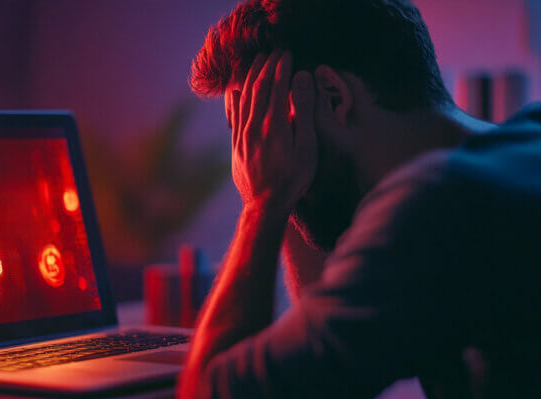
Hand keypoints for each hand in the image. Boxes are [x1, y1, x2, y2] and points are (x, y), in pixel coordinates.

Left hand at [230, 50, 316, 215]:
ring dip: (250, 77)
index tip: (287, 52)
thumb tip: (301, 80)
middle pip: (258, 88)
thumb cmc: (293, 179)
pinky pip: (233, 116)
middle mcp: (254, 126)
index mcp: (274, 124)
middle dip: (266, 66)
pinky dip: (234, 100)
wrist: (265, 206)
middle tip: (274, 51)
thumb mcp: (307, 148)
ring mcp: (242, 136)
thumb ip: (304, 112)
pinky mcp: (236, 146)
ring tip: (256, 62)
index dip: (281, 67)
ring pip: (243, 99)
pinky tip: (235, 91)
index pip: (276, 86)